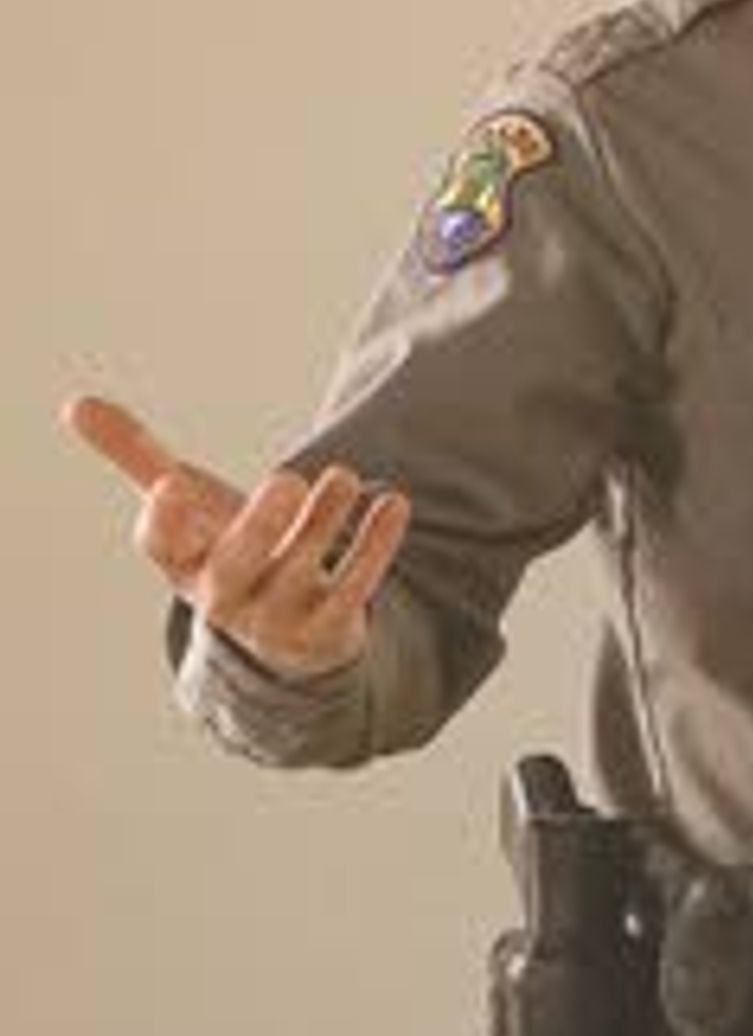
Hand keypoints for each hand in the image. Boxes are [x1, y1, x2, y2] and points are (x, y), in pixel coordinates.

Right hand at [58, 393, 408, 683]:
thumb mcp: (186, 510)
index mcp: (184, 563)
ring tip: (342, 476)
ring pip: (299, 571)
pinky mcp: (328, 628)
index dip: (163, 521)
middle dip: (258, 526)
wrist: (286, 633)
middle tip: (286, 478)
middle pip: (232, 568)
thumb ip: (138, 458)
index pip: (161, 548)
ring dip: (324, 521)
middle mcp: (225, 595)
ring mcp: (276, 616)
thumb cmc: (228, 549)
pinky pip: (354, 589)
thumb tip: (76, 402)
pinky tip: (392, 502)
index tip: (170, 483)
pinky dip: (374, 546)